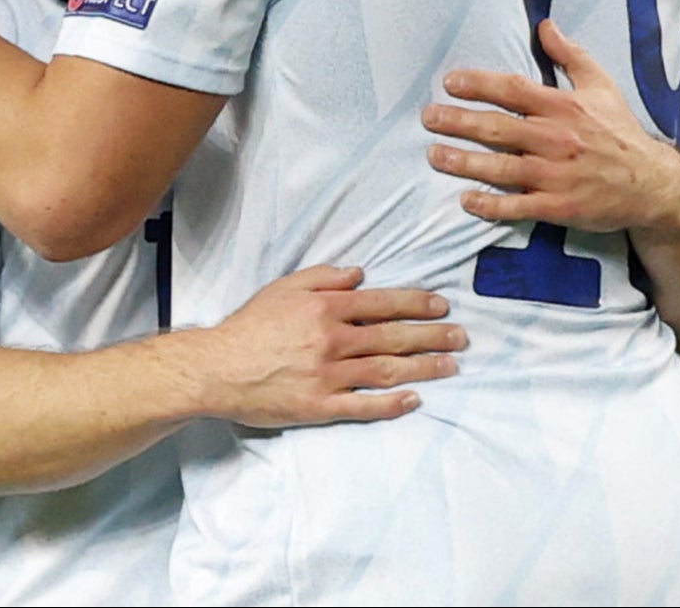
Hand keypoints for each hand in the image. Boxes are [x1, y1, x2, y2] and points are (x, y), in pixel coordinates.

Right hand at [198, 265, 463, 426]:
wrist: (217, 367)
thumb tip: (361, 274)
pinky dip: (392, 404)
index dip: (416, 304)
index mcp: (325, 308)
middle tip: (462, 337)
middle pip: (393, 337)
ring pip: (386, 370)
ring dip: (423, 368)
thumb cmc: (250, 325)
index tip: (443, 306)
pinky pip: (363, 406)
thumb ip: (324, 276)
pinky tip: (415, 399)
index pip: (383, 303)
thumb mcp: (284, 287)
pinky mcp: (319, 406)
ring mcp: (328, 375)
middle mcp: (332, 340)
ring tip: (451, 365)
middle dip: (432, 336)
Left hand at [423, 19, 679, 233]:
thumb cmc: (620, 131)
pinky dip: (491, 204)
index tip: (450, 83)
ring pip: (502, 167)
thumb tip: (544, 25)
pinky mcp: (559, 205)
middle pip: (498, 128)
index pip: (513, 90)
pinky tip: (466, 200)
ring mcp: (557, 174)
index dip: (479, 85)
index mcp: (564, 106)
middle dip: (459, 122)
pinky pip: (519, 205)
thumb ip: (570, 55)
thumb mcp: (601, 85)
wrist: (652, 183)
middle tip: (428, 117)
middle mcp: (556, 138)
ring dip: (465, 162)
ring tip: (434, 155)